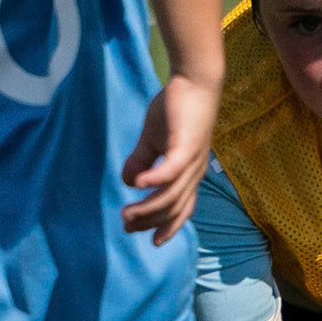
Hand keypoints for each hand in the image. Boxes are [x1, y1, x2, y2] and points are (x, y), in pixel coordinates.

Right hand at [121, 73, 220, 244]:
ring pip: (171, 196)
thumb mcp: (152, 139)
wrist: (195, 80)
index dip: (166, 227)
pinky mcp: (186, 145)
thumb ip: (141, 160)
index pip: (181, 209)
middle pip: (174, 209)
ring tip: (126, 214)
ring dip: (147, 208)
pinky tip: (136, 186)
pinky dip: (154, 181)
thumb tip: (127, 182)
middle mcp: (194, 172)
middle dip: (150, 222)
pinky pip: (171, 170)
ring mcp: (192, 161)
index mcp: (188, 173)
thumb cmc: (176, 108)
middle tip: (126, 225)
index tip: (147, 240)